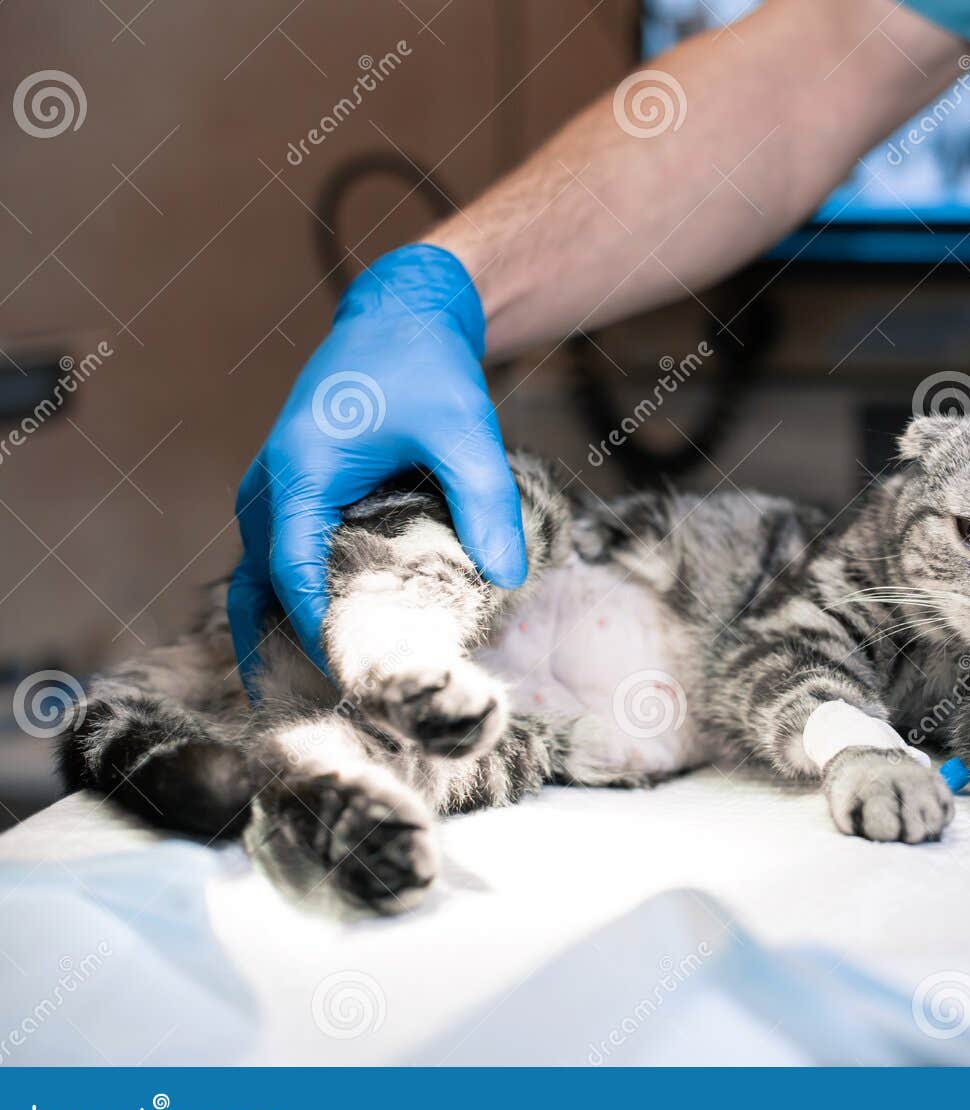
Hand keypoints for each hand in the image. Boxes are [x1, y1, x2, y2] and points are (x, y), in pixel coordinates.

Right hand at [228, 244, 526, 676]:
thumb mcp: (466, 430)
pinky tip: (321, 662)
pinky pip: (272, 573)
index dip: (316, 639)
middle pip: (263, 595)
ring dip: (284, 644)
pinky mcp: (288, 504)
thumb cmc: (427, 370)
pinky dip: (288, 616)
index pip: (291, 579)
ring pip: (257, 589)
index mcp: (299, 476)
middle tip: (336, 724)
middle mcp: (268, 492)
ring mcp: (271, 499)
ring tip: (322, 712)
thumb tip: (508, 578)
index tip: (354, 690)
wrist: (399, 320)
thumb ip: (485, 500)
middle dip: (294, 658)